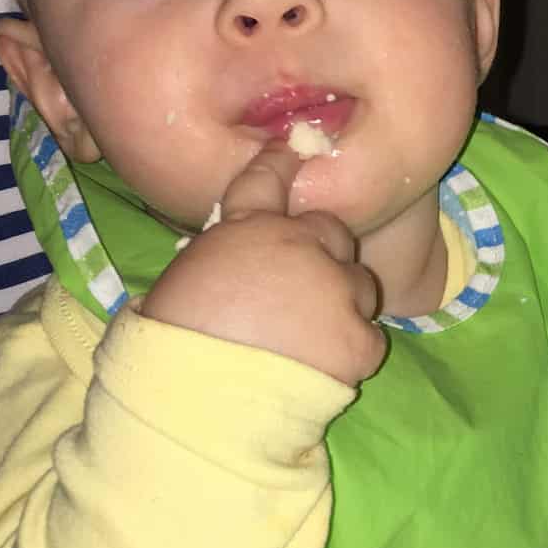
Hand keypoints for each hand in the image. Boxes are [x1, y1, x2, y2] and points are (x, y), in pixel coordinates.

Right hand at [140, 142, 386, 387]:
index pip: (267, 179)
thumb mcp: (187, 280)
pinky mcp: (358, 337)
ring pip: (359, 284)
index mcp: (246, 229)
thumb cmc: (177, 343)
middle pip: (332, 232)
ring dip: (343, 304)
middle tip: (304, 292)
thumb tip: (231, 272)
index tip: (293, 148)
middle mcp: (299, 246)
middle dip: (324, 255)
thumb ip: (223, 260)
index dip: (282, 163)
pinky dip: (353, 352)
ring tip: (313, 339)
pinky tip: (326, 368)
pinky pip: (370, 337)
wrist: (206, 399)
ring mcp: (334, 289)